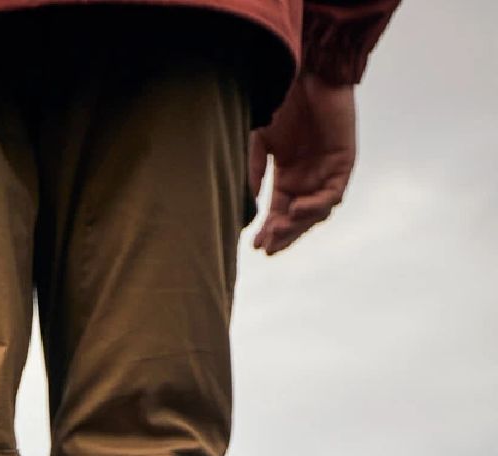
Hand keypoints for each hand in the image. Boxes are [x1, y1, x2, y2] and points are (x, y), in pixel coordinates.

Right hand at [249, 73, 356, 254]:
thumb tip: (248, 204)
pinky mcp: (344, 162)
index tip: (255, 246)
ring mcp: (328, 172)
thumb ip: (254, 172)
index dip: (269, 230)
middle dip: (283, 235)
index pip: (279, 212)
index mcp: (289, 175)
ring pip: (316, 213)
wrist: (309, 71)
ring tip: (278, 229)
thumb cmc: (284, 101)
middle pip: (298, 219)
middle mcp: (309, 178)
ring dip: (297, 225)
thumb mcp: (260, 142)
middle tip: (268, 248)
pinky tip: (296, 209)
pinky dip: (315, 206)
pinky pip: (332, 195)